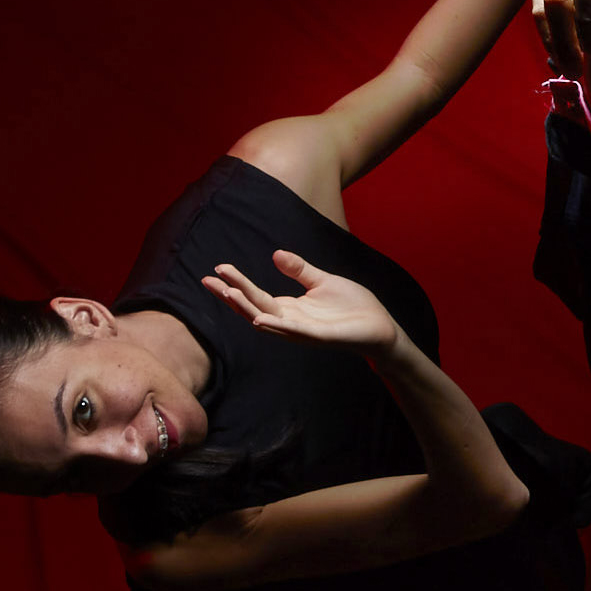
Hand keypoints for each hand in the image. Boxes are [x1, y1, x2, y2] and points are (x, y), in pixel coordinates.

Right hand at [202, 247, 405, 349]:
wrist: (381, 326)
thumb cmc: (353, 307)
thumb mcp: (323, 281)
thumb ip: (299, 270)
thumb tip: (275, 254)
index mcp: (291, 308)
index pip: (257, 295)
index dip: (237, 283)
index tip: (217, 269)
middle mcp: (292, 321)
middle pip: (254, 307)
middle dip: (231, 295)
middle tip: (209, 279)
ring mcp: (304, 331)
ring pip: (268, 321)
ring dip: (246, 309)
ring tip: (227, 294)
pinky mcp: (321, 337)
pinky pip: (294, 332)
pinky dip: (276, 326)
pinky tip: (258, 319)